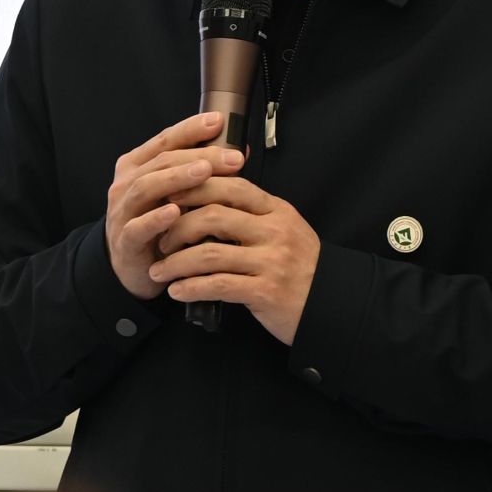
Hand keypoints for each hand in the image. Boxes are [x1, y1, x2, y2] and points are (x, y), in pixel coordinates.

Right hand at [105, 112, 245, 300]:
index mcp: (137, 165)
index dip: (191, 129)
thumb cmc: (159, 225)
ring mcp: (122, 211)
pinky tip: (174, 212)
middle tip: (231, 156)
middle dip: (198, 155)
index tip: (218, 121)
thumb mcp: (178, 194)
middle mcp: (126, 183)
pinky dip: (155, 218)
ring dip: (177, 178)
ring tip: (203, 172)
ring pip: (146, 187)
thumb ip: (201, 173)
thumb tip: (241, 151)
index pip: (166, 140)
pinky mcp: (124, 241)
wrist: (133, 266)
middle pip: (162, 161)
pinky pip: (138, 227)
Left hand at [152, 177, 321, 345]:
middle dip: (178, 227)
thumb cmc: (301, 267)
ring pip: (209, 253)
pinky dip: (190, 287)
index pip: (232, 186)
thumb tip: (206, 199)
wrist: (332, 305)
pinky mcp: (266, 291)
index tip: (169, 197)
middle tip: (162, 240)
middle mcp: (274, 231)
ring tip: (159, 270)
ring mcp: (271, 261)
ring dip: (176, 262)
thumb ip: (253, 214)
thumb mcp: (284, 230)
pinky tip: (176, 291)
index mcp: (277, 211)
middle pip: (213, 216)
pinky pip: (218, 285)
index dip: (196, 188)